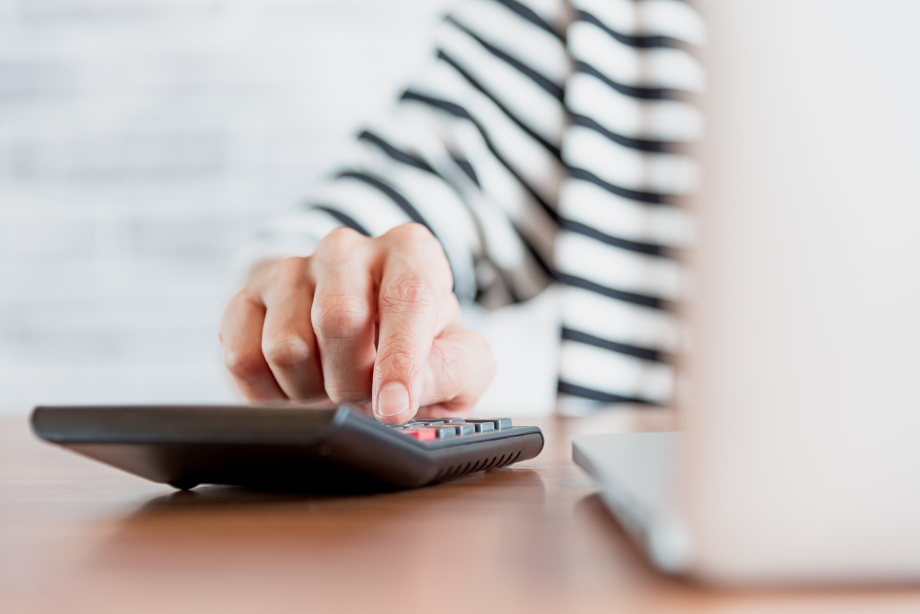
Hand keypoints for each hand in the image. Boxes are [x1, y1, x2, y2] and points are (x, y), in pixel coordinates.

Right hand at [219, 223, 494, 422]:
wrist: (360, 348)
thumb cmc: (419, 352)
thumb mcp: (460, 362)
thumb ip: (453, 368)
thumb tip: (405, 391)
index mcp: (411, 251)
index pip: (407, 296)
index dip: (400, 359)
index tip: (394, 408)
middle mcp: (348, 248)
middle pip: (339, 318)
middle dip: (353, 381)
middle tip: (364, 398)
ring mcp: (291, 269)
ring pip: (287, 345)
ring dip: (311, 390)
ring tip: (331, 387)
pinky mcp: (244, 300)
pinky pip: (242, 357)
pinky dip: (269, 393)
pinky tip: (295, 387)